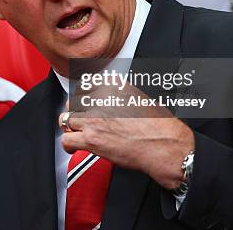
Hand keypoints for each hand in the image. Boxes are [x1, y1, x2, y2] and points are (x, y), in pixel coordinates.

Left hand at [60, 83, 193, 189]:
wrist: (165, 145)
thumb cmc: (158, 124)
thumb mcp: (138, 96)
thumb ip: (118, 93)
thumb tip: (108, 98)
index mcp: (111, 85)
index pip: (84, 86)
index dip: (83, 98)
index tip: (84, 104)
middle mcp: (99, 99)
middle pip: (73, 102)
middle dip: (76, 111)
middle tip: (82, 119)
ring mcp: (93, 118)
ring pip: (67, 119)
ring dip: (71, 126)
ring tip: (77, 132)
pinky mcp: (91, 139)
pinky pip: (67, 139)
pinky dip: (69, 144)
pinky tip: (74, 146)